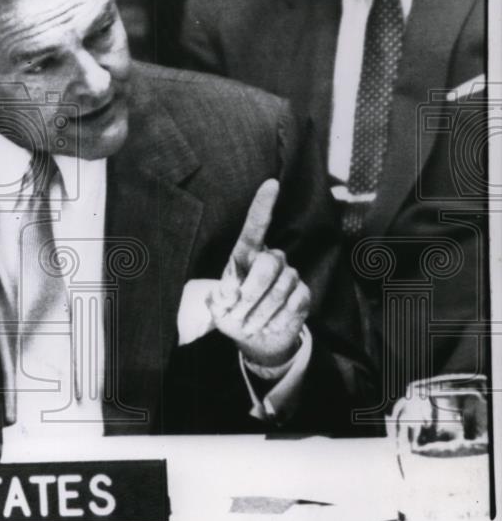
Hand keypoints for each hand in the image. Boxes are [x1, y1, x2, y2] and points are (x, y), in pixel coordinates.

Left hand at [205, 179, 310, 367]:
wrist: (255, 337)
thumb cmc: (232, 312)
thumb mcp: (217, 306)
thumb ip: (220, 297)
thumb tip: (231, 292)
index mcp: (245, 255)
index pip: (255, 227)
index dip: (263, 206)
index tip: (271, 183)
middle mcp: (269, 258)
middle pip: (269, 263)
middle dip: (253, 292)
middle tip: (239, 313)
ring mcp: (289, 275)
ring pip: (283, 287)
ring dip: (262, 312)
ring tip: (249, 324)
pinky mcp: (303, 294)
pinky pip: (296, 303)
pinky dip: (279, 319)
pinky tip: (270, 326)